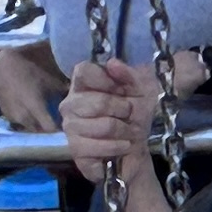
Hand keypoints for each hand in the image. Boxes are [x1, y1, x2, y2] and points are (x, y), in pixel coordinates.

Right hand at [60, 56, 156, 178]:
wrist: (136, 149)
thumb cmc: (135, 115)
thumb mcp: (142, 91)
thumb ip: (129, 75)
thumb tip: (112, 63)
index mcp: (83, 84)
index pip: (83, 70)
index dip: (106, 79)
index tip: (122, 90)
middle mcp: (71, 103)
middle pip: (98, 102)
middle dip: (123, 110)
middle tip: (129, 115)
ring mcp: (70, 126)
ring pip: (103, 126)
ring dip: (124, 131)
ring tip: (127, 132)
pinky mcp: (75, 149)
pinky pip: (98, 147)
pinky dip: (118, 147)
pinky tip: (122, 146)